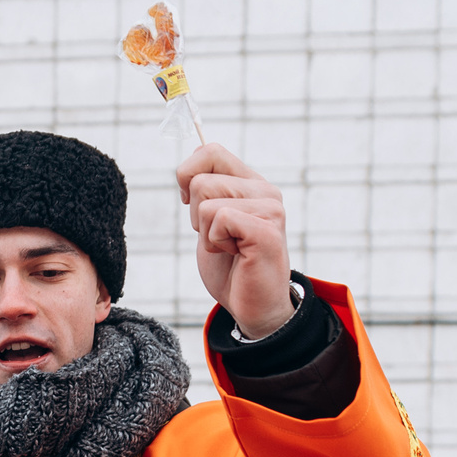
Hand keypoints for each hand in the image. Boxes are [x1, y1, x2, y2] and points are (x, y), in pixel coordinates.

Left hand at [175, 142, 292, 337]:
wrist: (252, 306)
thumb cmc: (230, 266)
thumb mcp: (209, 222)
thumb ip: (203, 191)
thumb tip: (187, 165)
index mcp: (251, 182)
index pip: (210, 150)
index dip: (188, 177)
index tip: (193, 205)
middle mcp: (264, 190)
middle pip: (200, 181)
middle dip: (195, 217)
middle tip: (219, 238)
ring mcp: (269, 209)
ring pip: (206, 203)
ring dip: (206, 233)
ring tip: (229, 247)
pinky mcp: (266, 230)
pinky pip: (220, 219)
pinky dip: (215, 242)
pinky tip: (236, 254)